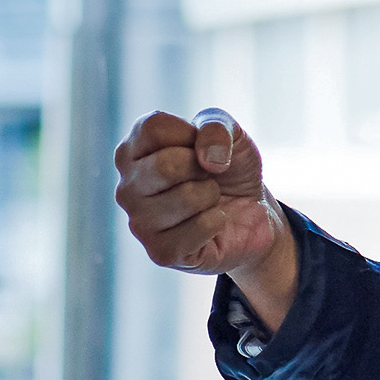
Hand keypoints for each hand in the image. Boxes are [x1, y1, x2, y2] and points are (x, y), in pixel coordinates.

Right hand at [111, 109, 296, 323]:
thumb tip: (207, 158)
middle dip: (202, 168)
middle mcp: (126, 187)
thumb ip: (217, 126)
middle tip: (207, 177)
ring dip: (211, 195)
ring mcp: (139, 223)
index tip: (199, 147)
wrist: (252, 213)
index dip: (190, 133)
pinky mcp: (160, 252)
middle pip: (166, 165)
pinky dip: (218, 221)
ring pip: (187, 197)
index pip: (153, 128)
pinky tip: (210, 225)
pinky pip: (201, 226)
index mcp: (131, 151)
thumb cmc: (230, 169)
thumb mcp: (230, 132)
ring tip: (207, 201)